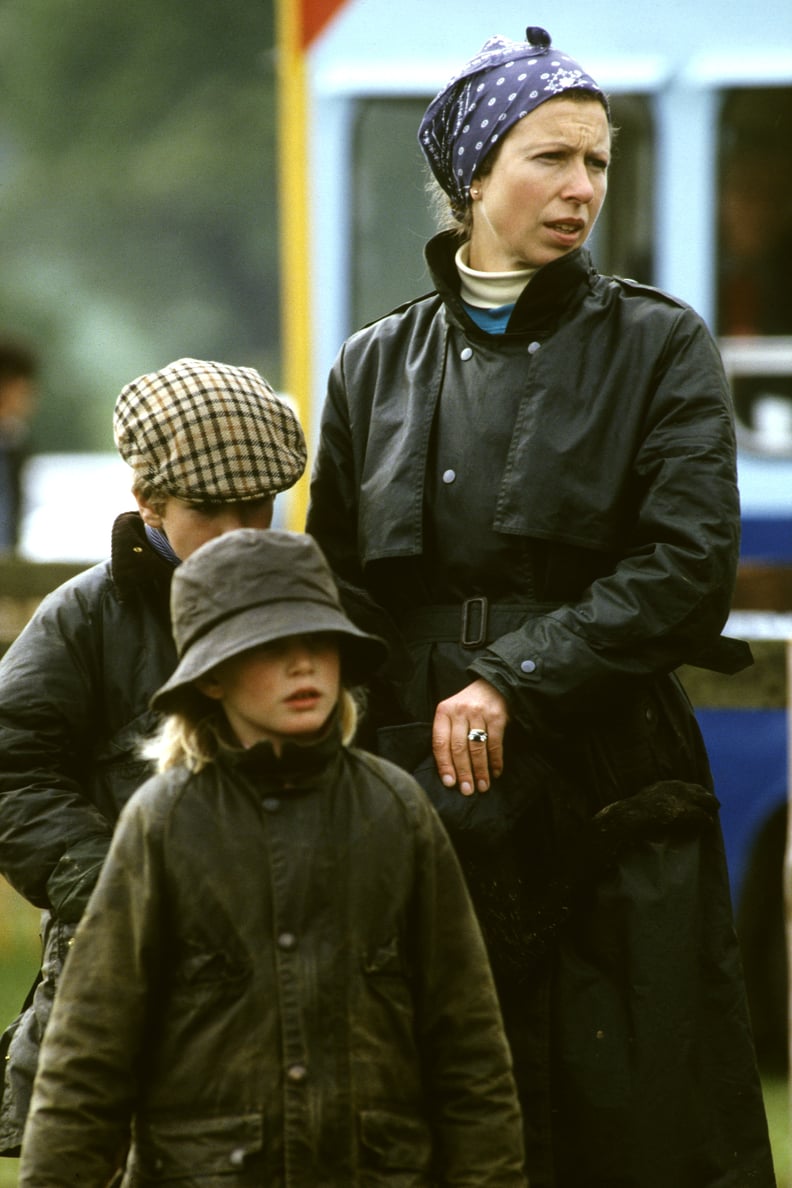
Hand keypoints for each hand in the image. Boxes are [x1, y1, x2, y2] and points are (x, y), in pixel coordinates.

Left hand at [432, 678, 508, 795]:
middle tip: (467, 791)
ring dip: (480, 770)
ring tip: (482, 786)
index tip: (449, 783)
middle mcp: (459, 711)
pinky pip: (494, 743)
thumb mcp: (452, 714)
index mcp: (444, 712)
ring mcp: (478, 713)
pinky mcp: (497, 716)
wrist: (492, 684)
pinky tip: (495, 772)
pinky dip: (495, 761)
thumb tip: (448, 770)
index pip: (440, 743)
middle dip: (463, 772)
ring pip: (477, 748)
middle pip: (458, 748)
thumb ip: (447, 734)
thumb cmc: (468, 705)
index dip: (444, 765)